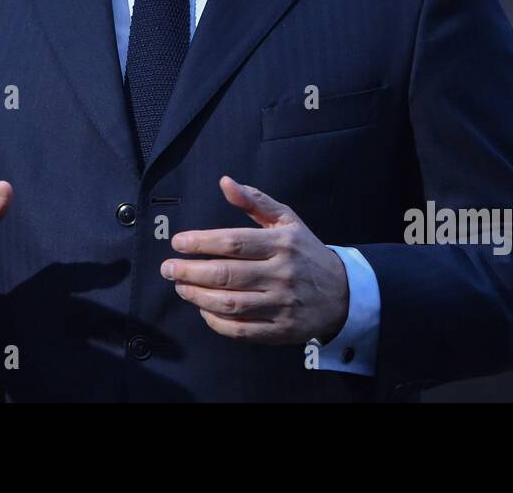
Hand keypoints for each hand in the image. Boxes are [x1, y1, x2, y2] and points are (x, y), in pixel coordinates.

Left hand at [160, 176, 348, 345]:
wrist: (343, 293)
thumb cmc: (306, 252)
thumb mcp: (287, 220)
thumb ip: (254, 201)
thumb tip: (225, 182)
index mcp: (282, 243)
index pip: (234, 242)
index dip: (201, 243)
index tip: (178, 243)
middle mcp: (282, 274)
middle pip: (227, 274)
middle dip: (190, 271)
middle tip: (168, 268)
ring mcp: (282, 305)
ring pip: (231, 304)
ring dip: (198, 297)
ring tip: (181, 287)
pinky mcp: (281, 331)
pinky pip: (242, 330)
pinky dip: (216, 322)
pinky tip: (203, 310)